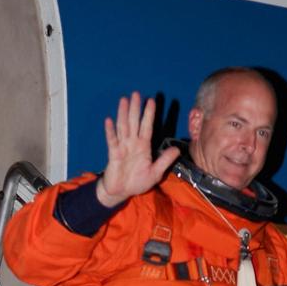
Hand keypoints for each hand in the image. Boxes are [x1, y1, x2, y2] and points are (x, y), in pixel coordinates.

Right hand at [97, 92, 179, 206]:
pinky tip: (109, 120)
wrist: (121, 192)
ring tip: (124, 100)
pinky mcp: (113, 154)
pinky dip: (110, 131)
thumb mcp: (155, 173)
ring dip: (123, 114)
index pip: (147, 127)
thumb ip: (165, 161)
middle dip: (135, 108)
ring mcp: (122, 147)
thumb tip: (177, 150)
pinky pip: (112, 141)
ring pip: (123, 127)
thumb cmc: (137, 182)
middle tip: (136, 93)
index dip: (149, 114)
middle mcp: (132, 144)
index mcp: (143, 147)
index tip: (151, 100)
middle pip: (134, 122)